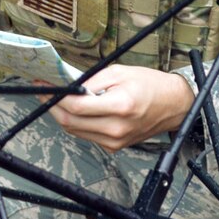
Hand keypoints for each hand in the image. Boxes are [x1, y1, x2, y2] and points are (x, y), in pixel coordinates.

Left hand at [51, 65, 194, 151]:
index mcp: (120, 106)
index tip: (45, 86)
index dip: (55, 96)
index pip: (77, 106)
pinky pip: (87, 135)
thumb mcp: (120, 72)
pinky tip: (77, 110)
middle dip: (53, 107)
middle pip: (71, 122)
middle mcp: (117, 128)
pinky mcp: (114, 146)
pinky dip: (77, 122)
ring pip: (75, 130)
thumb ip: (91, 80)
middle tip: (46, 93)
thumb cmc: (151, 86)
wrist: (174, 106)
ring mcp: (115, 140)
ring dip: (63, 115)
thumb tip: (68, 86)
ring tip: (58, 99)